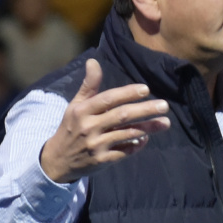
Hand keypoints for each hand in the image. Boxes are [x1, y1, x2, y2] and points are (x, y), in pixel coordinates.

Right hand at [40, 59, 171, 182]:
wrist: (57, 161)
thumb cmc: (71, 128)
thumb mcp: (75, 106)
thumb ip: (89, 85)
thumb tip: (93, 61)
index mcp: (82, 111)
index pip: (108, 99)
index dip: (127, 93)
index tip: (146, 89)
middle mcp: (89, 127)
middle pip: (122, 116)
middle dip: (145, 110)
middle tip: (164, 106)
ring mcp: (96, 145)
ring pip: (126, 134)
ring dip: (148, 128)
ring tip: (165, 123)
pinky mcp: (102, 161)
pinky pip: (124, 152)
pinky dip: (137, 145)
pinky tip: (146, 138)